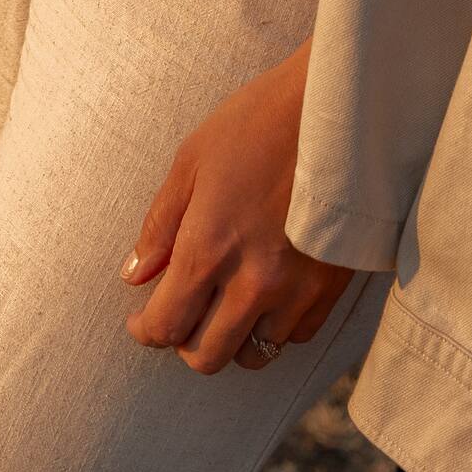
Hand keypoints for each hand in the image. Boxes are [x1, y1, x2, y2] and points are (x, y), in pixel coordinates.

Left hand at [119, 38, 352, 374]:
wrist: (336, 115)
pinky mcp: (331, 291)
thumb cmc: (256, 124)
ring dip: (230, 338)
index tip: (142, 319)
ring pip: (252, 355)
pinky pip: (294, 337)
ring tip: (223, 305)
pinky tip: (265, 295)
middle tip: (180, 314)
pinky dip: (273, 328)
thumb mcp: (192, 161)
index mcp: (208, 247)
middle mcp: (251, 282)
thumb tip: (135, 274)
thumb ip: (160, 225)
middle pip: (206, 356)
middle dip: (184, 342)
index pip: (166, 325)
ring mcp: (295, 292)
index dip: (147, 330)